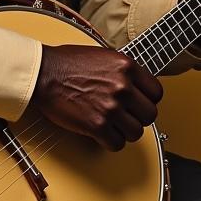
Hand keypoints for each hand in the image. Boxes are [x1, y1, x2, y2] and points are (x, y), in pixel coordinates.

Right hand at [32, 45, 162, 150]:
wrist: (44, 73)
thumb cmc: (68, 63)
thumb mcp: (105, 56)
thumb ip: (124, 71)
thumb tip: (137, 86)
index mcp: (128, 67)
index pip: (157, 93)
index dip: (148, 101)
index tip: (139, 104)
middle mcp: (123, 87)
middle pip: (150, 115)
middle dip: (138, 118)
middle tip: (126, 117)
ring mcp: (111, 107)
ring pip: (136, 133)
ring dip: (125, 132)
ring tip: (113, 126)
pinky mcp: (97, 125)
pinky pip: (117, 144)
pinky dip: (110, 142)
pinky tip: (102, 134)